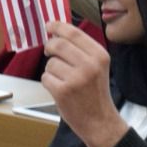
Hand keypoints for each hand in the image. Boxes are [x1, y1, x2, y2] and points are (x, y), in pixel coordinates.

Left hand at [41, 21, 126, 146]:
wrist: (100, 121)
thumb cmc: (95, 93)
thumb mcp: (98, 66)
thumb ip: (81, 50)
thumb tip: (57, 33)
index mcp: (99, 55)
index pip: (74, 33)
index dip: (58, 26)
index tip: (49, 25)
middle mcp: (89, 65)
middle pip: (58, 44)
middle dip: (49, 47)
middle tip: (49, 52)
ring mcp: (76, 79)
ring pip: (50, 63)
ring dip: (51, 70)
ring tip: (62, 80)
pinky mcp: (63, 91)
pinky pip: (45, 78)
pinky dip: (48, 83)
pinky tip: (59, 89)